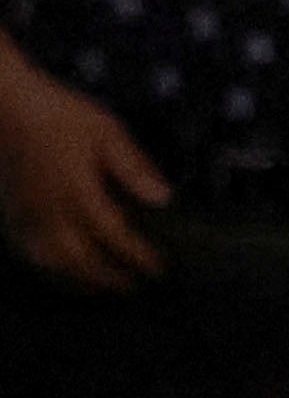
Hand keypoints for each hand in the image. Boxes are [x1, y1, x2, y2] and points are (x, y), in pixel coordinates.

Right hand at [0, 61, 167, 291]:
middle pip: (82, 259)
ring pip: (53, 264)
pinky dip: (51, 272)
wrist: (7, 109)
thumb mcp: (107, 131)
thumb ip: (134, 167)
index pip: (114, 235)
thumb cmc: (61, 115)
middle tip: (137, 287)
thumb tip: (164, 199)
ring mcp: (24, 218)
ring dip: (81, 281)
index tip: (160, 269)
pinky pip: (29, 256)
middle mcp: (48, 213)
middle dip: (111, 277)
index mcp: (77, 191)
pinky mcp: (8, 218)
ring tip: (105, 289)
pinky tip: (65, 274)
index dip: (138, 256)